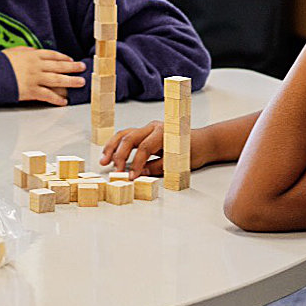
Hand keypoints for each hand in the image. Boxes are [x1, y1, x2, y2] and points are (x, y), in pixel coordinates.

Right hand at [3, 46, 86, 104]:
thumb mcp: (12, 51)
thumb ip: (25, 50)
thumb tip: (34, 50)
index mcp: (32, 55)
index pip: (52, 55)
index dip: (64, 57)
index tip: (71, 59)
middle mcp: (37, 66)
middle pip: (59, 66)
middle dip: (72, 67)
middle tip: (82, 68)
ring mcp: (35, 79)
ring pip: (58, 80)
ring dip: (71, 82)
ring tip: (81, 83)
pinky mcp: (31, 91)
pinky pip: (48, 95)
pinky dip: (57, 99)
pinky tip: (64, 101)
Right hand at [101, 121, 216, 177]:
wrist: (202, 142)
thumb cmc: (193, 151)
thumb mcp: (177, 162)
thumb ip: (158, 167)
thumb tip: (140, 174)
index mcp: (164, 132)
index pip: (145, 148)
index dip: (137, 165)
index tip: (131, 178)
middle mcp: (153, 127)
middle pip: (130, 138)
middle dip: (120, 156)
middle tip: (116, 172)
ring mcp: (147, 129)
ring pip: (124, 135)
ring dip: (112, 148)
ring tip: (103, 161)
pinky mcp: (143, 133)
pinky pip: (126, 137)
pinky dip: (116, 146)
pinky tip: (108, 155)